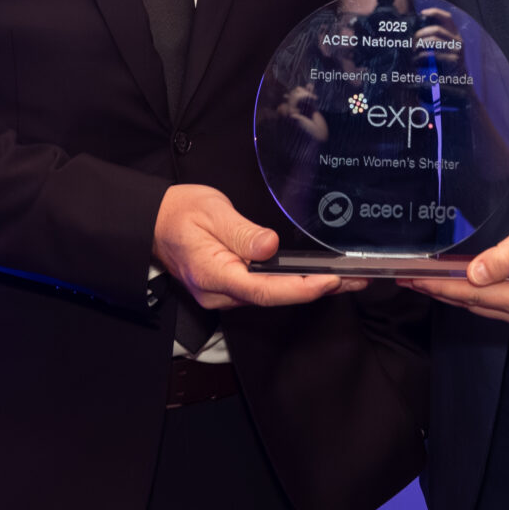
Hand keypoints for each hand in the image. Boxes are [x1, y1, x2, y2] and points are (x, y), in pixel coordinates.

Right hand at [152, 184, 366, 308]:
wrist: (153, 223)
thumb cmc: (179, 213)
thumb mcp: (212, 211)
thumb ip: (242, 232)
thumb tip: (270, 246)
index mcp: (214, 274)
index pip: (265, 290)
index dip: (301, 289)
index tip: (330, 280)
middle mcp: (219, 292)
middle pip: (274, 298)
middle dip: (316, 290)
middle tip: (355, 280)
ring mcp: (222, 294)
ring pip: (271, 297)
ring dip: (307, 288)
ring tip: (345, 279)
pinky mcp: (227, 288)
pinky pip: (263, 291)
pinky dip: (290, 286)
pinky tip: (313, 278)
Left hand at [409, 204, 508, 329]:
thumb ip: (502, 258)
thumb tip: (474, 274)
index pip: (473, 293)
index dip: (441, 286)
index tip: (415, 279)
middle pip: (472, 303)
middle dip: (438, 291)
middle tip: (408, 280)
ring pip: (477, 304)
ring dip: (450, 293)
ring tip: (421, 281)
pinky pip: (488, 301)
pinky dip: (467, 292)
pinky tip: (450, 283)